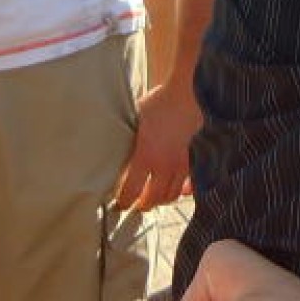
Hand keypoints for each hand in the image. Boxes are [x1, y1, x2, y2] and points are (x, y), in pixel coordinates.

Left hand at [113, 77, 197, 210]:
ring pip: (171, 194)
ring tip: (153, 198)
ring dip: (161, 200)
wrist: (185, 95)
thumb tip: (108, 150)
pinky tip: (178, 190)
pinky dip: (182, 190)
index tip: (119, 204)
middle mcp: (163, 165)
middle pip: (152, 199)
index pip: (131, 191)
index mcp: (145, 156)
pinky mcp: (191, 159)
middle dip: (142, 205)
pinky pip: (188, 183)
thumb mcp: (132, 119)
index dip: (124, 202)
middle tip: (135, 205)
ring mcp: (179, 164)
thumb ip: (124, 140)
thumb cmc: (157, 104)